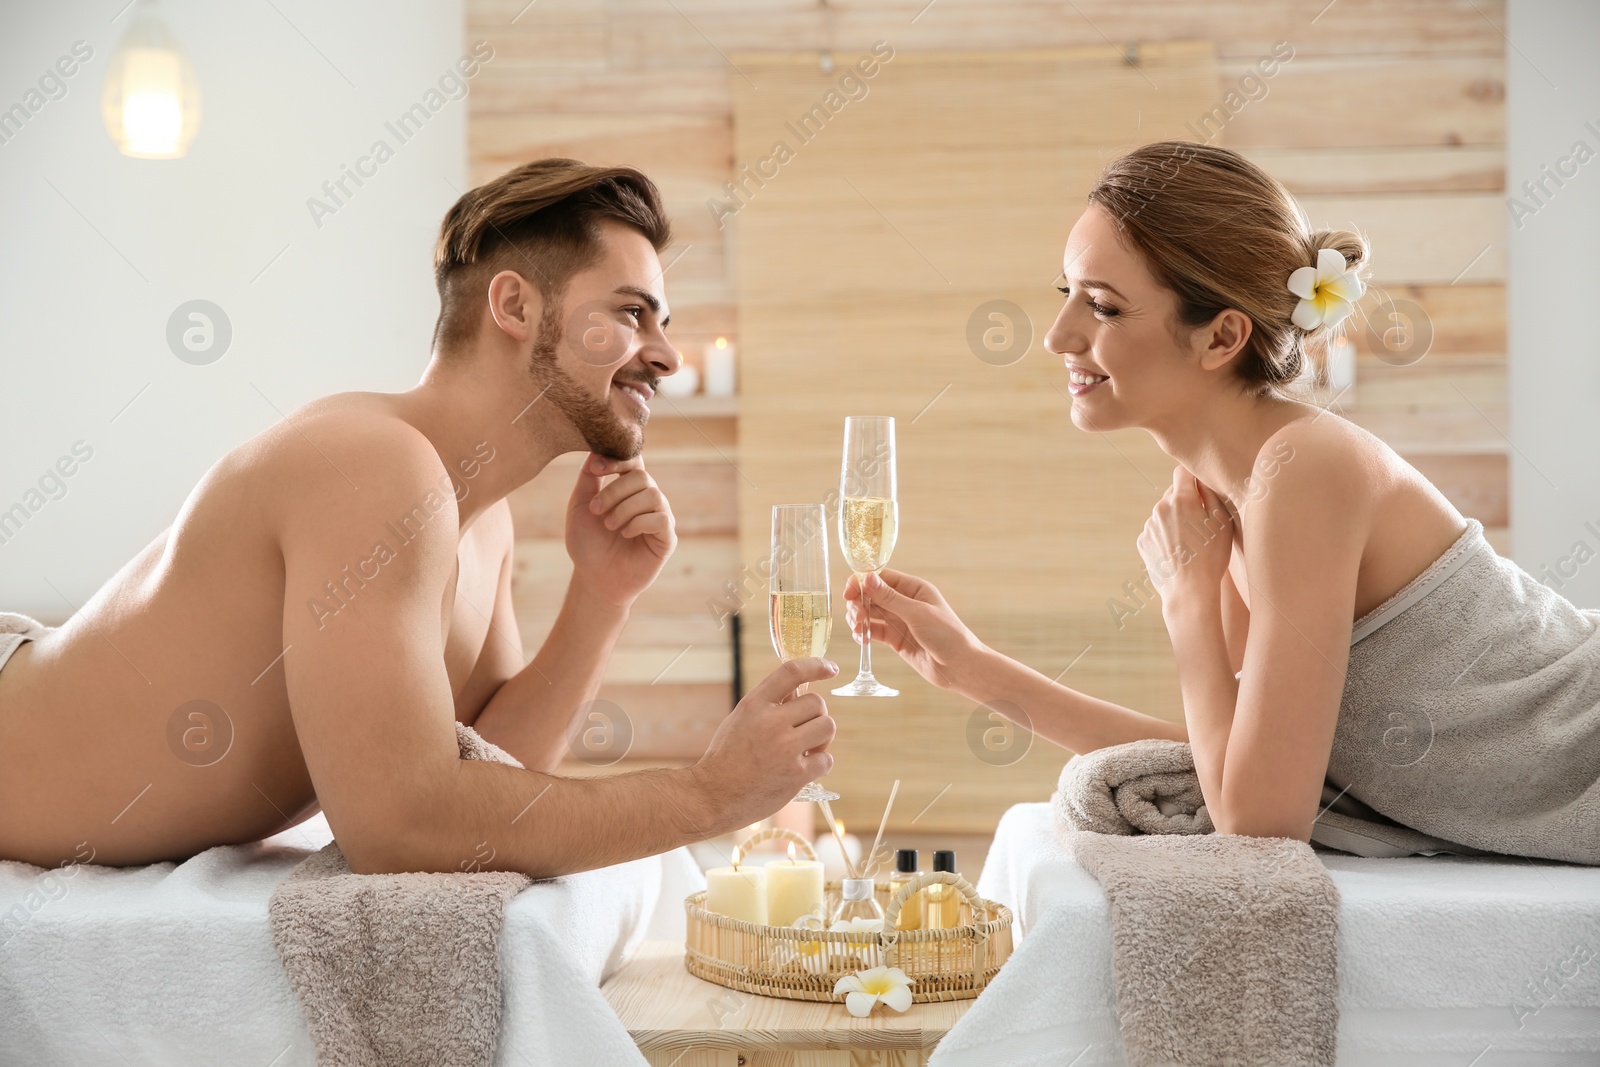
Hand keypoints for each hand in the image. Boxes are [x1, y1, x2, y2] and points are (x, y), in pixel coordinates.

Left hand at [566, 453, 676, 608]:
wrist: (594, 579)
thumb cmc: (588, 544)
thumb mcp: (580, 507)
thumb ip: (587, 478)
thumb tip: (595, 450)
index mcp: (629, 490)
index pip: (633, 461)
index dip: (617, 459)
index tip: (595, 469)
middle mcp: (648, 500)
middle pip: (642, 477)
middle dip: (614, 490)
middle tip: (596, 510)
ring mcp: (660, 518)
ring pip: (652, 495)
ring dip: (624, 508)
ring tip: (609, 525)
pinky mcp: (667, 539)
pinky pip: (661, 519)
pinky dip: (638, 522)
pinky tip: (625, 534)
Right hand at [693, 658, 839, 827]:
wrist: (713, 796)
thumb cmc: (728, 757)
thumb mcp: (741, 719)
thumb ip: (769, 705)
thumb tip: (801, 692)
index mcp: (755, 704)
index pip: (792, 671)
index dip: (816, 665)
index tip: (831, 668)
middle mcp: (771, 722)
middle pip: (817, 703)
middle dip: (815, 716)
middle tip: (803, 731)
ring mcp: (785, 748)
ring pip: (827, 727)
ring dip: (822, 738)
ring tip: (807, 749)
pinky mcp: (796, 775)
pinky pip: (827, 759)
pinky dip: (820, 764)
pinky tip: (804, 769)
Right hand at [842, 568, 983, 691]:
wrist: (959, 667)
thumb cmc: (948, 635)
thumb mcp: (918, 614)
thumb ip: (890, 598)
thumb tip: (867, 578)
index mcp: (913, 588)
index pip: (881, 578)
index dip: (862, 583)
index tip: (849, 593)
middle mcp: (904, 602)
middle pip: (871, 595)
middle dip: (858, 603)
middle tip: (856, 617)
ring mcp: (899, 620)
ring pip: (869, 613)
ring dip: (859, 618)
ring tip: (858, 629)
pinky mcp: (895, 639)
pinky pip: (874, 631)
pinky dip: (864, 633)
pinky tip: (862, 638)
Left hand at [1137, 466, 1232, 609]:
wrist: (1189, 591)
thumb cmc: (1212, 557)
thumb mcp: (1222, 522)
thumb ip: (1212, 494)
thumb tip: (1202, 479)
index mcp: (1181, 499)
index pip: (1182, 472)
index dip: (1193, 476)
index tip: (1201, 485)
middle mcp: (1160, 508)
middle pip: (1173, 494)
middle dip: (1186, 501)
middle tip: (1201, 522)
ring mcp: (1149, 526)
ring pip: (1164, 514)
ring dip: (1175, 520)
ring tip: (1190, 542)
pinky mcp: (1143, 541)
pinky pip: (1156, 531)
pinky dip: (1165, 536)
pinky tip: (1178, 551)